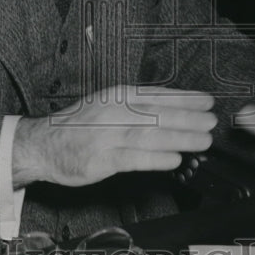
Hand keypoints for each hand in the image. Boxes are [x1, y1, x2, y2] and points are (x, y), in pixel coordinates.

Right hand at [13, 86, 215, 188]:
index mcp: (116, 96)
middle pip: (157, 113)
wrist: (42, 144)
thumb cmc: (78, 126)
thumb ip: (136, 107)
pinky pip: (132, 159)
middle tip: (212, 121)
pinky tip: (174, 160)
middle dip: (188, 117)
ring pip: (149, 135)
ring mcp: (106, 136)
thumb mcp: (106, 105)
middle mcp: (112, 112)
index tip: (206, 101)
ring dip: (180, 137)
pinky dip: (155, 158)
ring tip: (203, 140)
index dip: (184, 98)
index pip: (156, 94)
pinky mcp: (100, 160)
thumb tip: (173, 110)